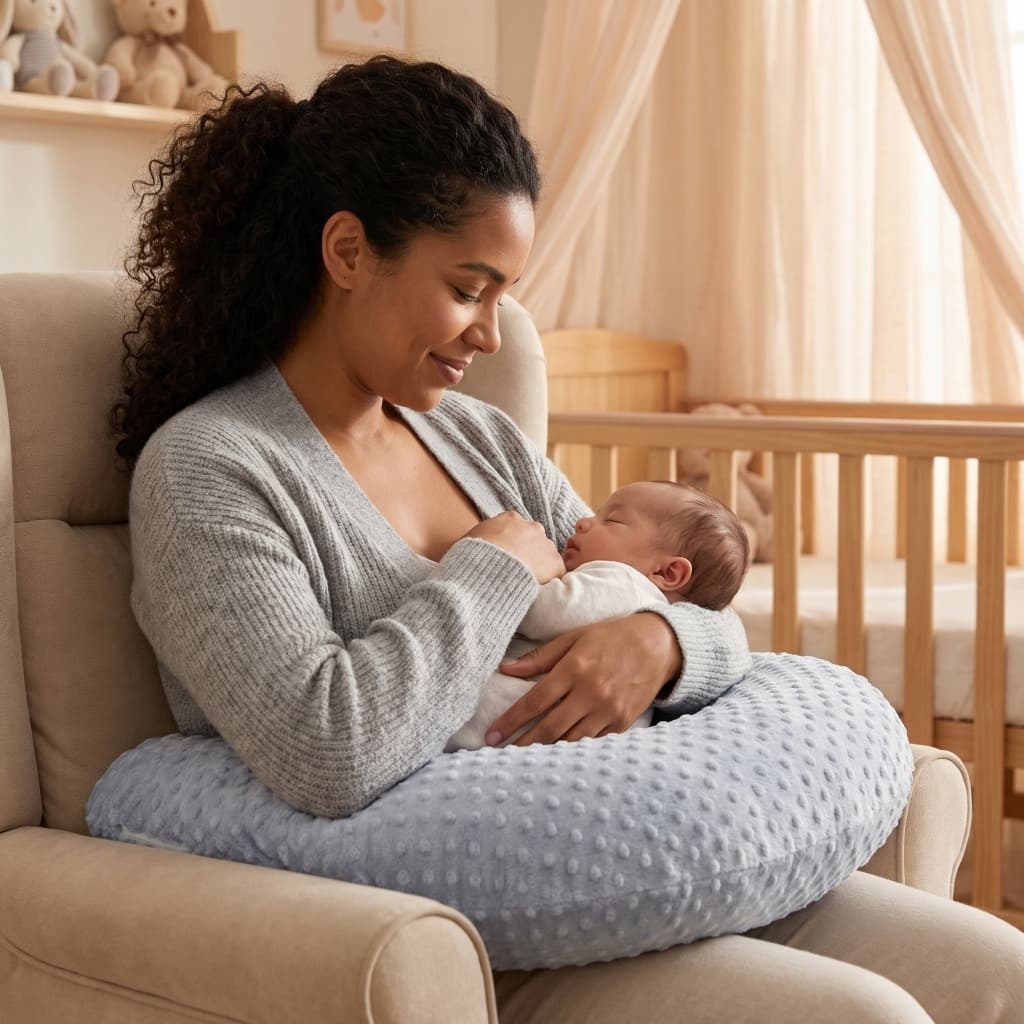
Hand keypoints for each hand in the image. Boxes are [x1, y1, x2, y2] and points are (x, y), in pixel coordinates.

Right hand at [463, 512, 565, 584]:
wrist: (485, 570)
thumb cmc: (471, 557)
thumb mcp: (467, 541)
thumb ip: (477, 540)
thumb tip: (469, 550)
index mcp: (511, 519)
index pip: (517, 531)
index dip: (512, 547)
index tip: (507, 559)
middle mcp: (533, 528)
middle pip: (535, 542)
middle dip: (528, 556)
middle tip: (517, 574)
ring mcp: (546, 545)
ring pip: (547, 558)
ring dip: (539, 570)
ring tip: (524, 586)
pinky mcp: (555, 564)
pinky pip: (555, 575)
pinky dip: (547, 583)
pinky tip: (534, 592)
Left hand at [484, 612, 681, 745]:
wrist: (659, 645)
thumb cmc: (612, 637)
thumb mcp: (574, 637)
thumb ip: (540, 657)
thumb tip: (506, 669)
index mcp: (575, 668)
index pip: (535, 701)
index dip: (510, 721)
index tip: (491, 735)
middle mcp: (591, 693)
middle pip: (550, 728)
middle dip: (522, 745)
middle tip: (501, 756)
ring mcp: (609, 711)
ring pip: (571, 741)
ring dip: (545, 753)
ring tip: (524, 761)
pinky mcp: (623, 723)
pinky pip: (593, 743)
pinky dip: (573, 751)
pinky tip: (557, 757)